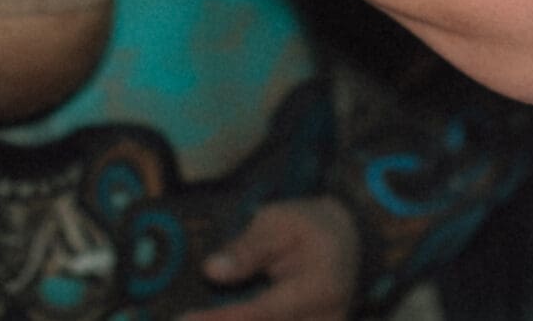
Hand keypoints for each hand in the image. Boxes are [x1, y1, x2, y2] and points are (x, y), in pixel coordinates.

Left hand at [188, 198, 362, 320]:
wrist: (351, 242)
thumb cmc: (311, 226)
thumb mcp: (279, 222)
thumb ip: (247, 249)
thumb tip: (211, 270)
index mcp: (318, 289)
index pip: (260, 312)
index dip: (218, 320)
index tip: (183, 320)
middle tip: (182, 318)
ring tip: (195, 315)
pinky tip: (216, 316)